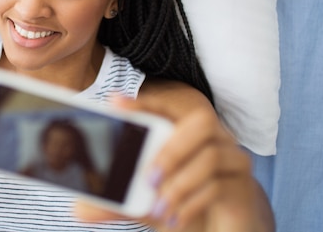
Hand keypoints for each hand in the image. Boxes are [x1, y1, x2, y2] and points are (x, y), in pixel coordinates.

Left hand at [75, 90, 272, 231]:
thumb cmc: (183, 208)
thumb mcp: (146, 206)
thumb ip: (118, 204)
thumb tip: (80, 208)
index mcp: (187, 133)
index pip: (168, 107)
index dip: (144, 103)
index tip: (114, 103)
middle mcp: (215, 138)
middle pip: (200, 121)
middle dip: (171, 147)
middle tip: (147, 176)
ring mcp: (233, 160)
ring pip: (211, 155)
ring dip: (179, 183)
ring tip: (157, 207)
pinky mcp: (242, 187)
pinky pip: (219, 185)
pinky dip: (192, 203)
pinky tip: (174, 220)